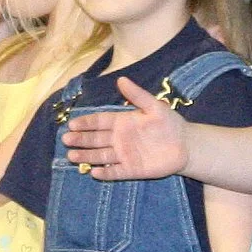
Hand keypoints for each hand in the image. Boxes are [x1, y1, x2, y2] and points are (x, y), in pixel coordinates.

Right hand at [62, 77, 185, 181]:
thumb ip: (137, 95)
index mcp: (122, 122)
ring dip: (87, 156)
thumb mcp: (154, 106)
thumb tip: (120, 79)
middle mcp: (119, 139)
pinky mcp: (132, 170)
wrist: (185, 145)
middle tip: (66, 140)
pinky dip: (105, 173)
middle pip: (95, 139)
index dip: (86, 123)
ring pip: (101, 156)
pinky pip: (115, 172)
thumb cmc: (169, 123)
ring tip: (72, 156)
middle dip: (81, 140)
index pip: (99, 122)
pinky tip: (94, 172)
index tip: (72, 124)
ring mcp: (124, 155)